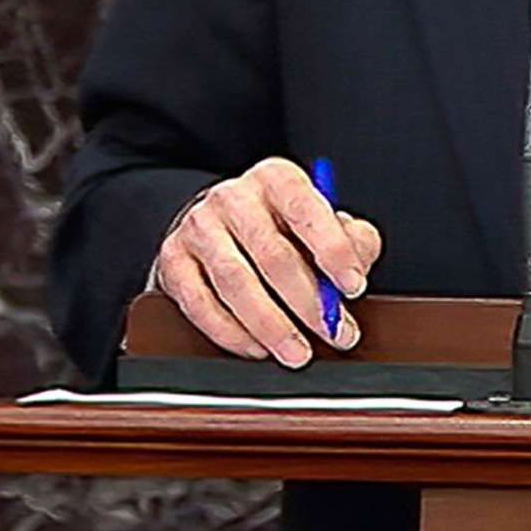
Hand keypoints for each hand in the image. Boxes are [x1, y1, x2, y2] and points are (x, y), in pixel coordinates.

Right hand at [152, 158, 384, 367]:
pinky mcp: (174, 260)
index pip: (306, 210)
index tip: (353, 285)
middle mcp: (233, 197)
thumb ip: (351, 238)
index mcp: (276, 179)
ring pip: (236, 283)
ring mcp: (199, 227)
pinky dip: (232, 333)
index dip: (333, 250)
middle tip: (334, 332)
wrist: (221, 223)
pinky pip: (200, 304)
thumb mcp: (324, 221)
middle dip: (308, 302)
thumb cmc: (282, 227)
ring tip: (298, 352)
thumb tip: (356, 265)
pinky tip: (258, 348)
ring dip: (271, 326)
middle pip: (272, 255)